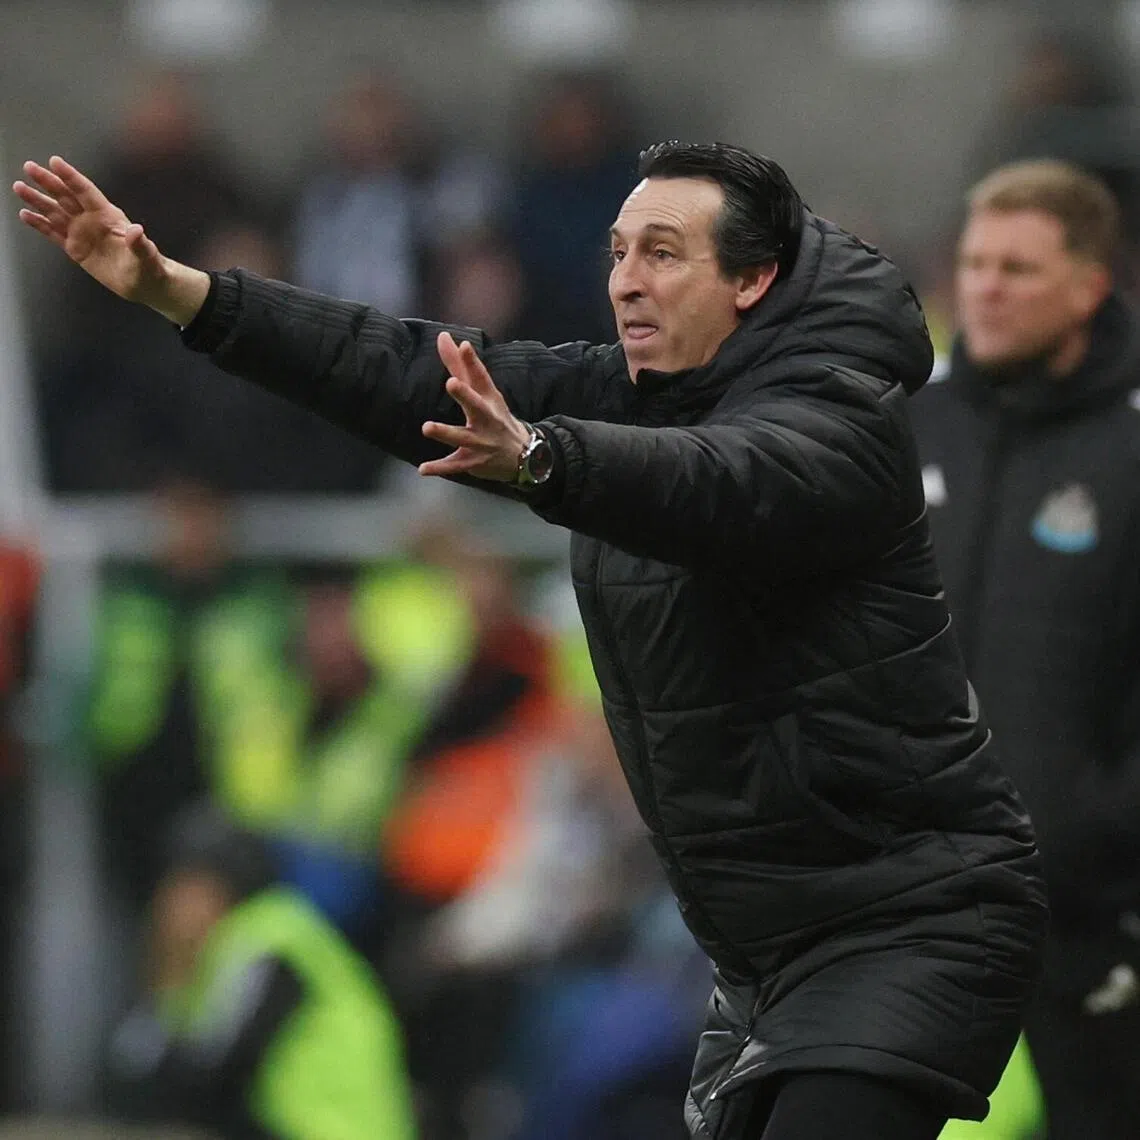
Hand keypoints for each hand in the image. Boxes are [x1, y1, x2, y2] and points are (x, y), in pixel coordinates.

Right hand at [12, 156, 208, 324]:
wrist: (144, 284)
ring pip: (55, 212)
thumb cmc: (149, 267)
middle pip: (66, 196)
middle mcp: (91, 220)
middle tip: (29, 167)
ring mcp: (82, 233)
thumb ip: (140, 243)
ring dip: (37, 200)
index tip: (55, 162)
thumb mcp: (147, 256)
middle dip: (48, 182)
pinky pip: (53, 233)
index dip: (71, 177)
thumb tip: (136, 230)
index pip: (86, 192)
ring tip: (19, 187)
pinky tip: (25, 215)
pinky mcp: (75, 248)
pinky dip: (39, 224)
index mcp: (108, 216)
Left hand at [419, 332, 531, 481]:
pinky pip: (455, 466)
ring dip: (445, 432)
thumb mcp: (482, 391)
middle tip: (451, 383)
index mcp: (488, 399)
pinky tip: (422, 469)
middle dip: (465, 395)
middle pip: (476, 405)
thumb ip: (459, 365)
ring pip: (461, 437)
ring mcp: (481, 442)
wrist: (524, 455)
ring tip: (426, 427)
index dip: (472, 362)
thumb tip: (442, 336)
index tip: (463, 346)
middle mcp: (486, 419)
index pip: (481, 378)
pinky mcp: (473, 462)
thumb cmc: (495, 417)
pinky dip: (439, 468)